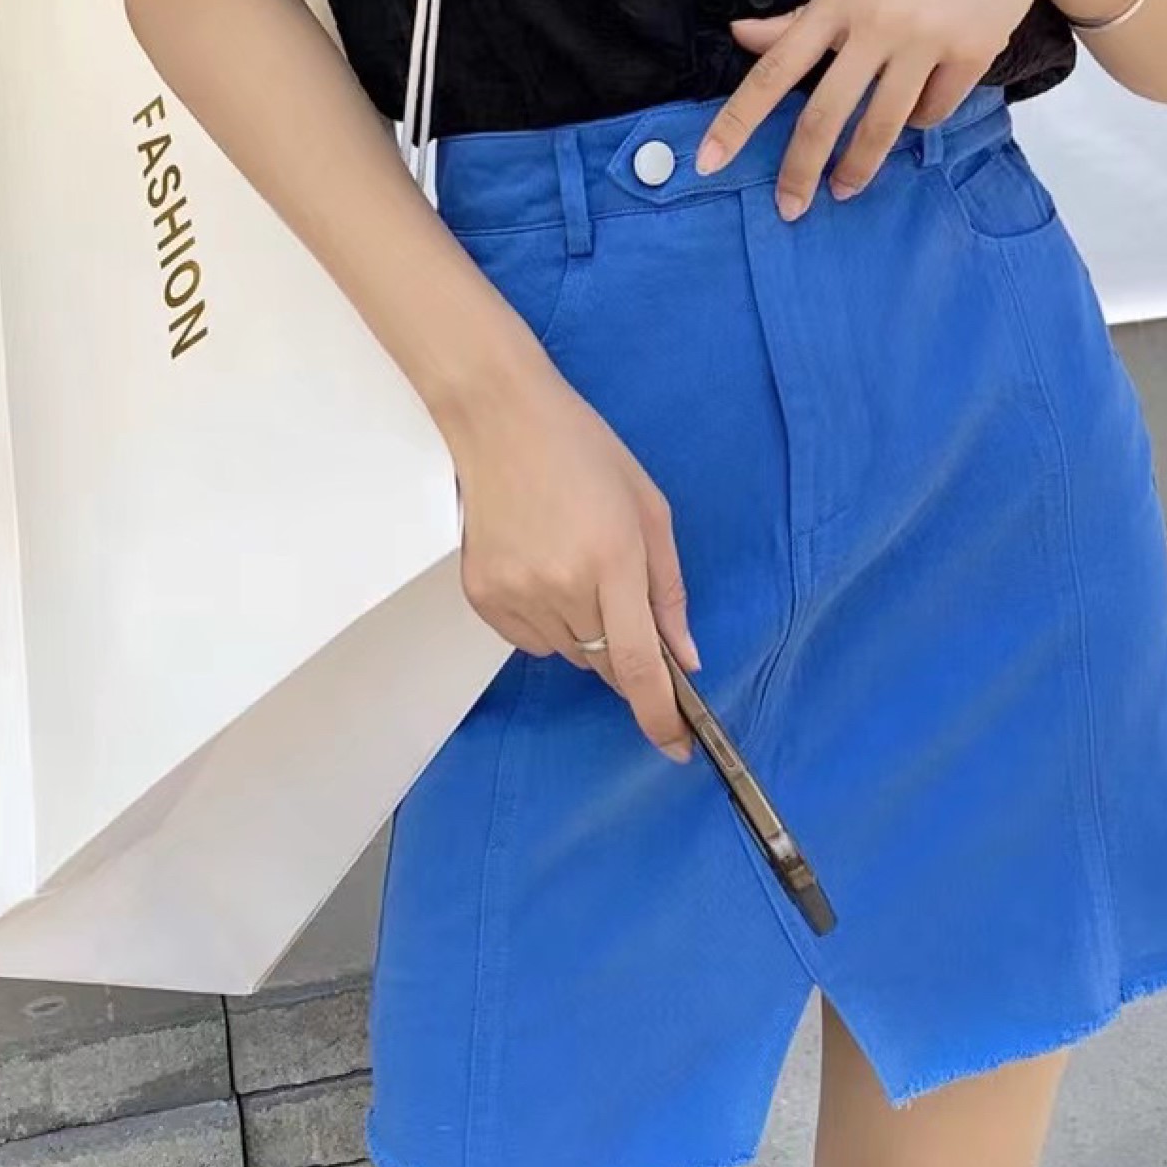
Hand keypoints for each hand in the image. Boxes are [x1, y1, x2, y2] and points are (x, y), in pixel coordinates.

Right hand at [443, 342, 700, 763]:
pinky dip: (547, 621)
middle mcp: (560, 587)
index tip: (677, 747)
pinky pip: (531, 641)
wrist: (500, 419)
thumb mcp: (649, 511)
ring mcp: (515, 594)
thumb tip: (684, 658)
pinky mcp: (482, 596)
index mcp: (612, 561)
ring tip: (574, 562)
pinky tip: (542, 565)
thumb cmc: (585, 453)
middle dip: (626, 650)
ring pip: (569, 654)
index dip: (659, 715)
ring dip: (585, 630)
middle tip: (619, 592)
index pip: (638, 665)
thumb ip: (668, 591)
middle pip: (604, 663)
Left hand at [694, 0, 1090, 215]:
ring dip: (859, 167)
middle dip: (800, 170)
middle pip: (824, 115)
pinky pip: (933, 111)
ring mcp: (926, 40)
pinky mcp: (971, 54)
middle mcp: (876, 23)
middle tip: (789, 208)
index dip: (737, 120)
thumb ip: (803, 14)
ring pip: (882, 127)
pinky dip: (920, 117)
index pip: (773, 70)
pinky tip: (917, 107)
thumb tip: (741, 36)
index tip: (708, 161)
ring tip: (845, 188)